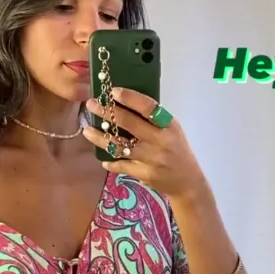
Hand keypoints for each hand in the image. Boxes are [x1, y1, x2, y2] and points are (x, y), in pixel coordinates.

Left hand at [83, 88, 205, 200]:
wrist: (187, 181)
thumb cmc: (177, 151)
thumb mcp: (172, 130)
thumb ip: (154, 119)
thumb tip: (127, 102)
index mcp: (167, 125)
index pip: (148, 107)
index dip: (130, 98)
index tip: (113, 91)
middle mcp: (159, 141)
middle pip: (130, 124)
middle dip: (108, 112)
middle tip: (91, 105)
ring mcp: (151, 158)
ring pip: (120, 146)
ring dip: (101, 138)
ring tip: (87, 130)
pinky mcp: (144, 174)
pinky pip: (122, 166)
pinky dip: (110, 162)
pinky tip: (102, 157)